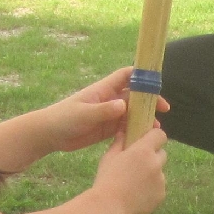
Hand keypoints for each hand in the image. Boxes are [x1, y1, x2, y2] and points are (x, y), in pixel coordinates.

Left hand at [47, 67, 168, 152]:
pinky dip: (136, 130)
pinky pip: (125, 127)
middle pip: (134, 95)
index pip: (126, 76)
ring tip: (155, 128)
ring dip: (145, 117)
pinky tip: (144, 137)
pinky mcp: (107, 128)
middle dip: (150, 100)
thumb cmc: (64, 119)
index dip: (141, 76)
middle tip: (164, 109)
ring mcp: (109, 114)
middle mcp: (109, 99)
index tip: (156, 84)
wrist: (50, 134)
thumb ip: (103, 110)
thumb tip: (123, 106)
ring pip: (132, 113)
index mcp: (103, 90)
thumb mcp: (83, 114)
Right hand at [93, 124, 167, 213]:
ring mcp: (161, 180)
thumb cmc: (107, 180)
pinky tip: (138, 195)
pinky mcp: (161, 194)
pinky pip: (159, 187)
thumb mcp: (109, 158)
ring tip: (135, 184)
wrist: (110, 207)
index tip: (148, 140)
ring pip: (160, 172)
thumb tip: (123, 132)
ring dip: (152, 174)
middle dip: (153, 156)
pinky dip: (152, 189)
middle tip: (139, 164)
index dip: (155, 136)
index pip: (160, 135)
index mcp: (143, 151)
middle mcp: (156, 163)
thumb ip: (119, 143)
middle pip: (162, 153)